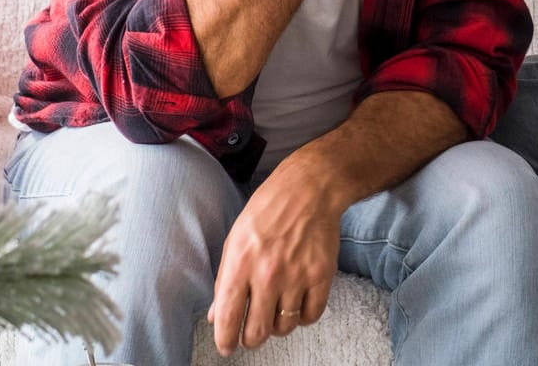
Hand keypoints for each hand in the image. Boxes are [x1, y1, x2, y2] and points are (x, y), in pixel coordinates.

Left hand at [208, 164, 340, 354]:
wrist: (309, 189)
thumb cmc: (267, 211)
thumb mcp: (235, 240)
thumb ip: (224, 280)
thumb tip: (216, 316)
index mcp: (240, 263)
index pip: (228, 317)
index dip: (225, 340)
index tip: (226, 347)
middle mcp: (268, 273)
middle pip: (257, 332)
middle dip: (251, 338)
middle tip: (252, 331)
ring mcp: (297, 276)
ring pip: (284, 327)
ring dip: (277, 325)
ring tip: (275, 308)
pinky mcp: (322, 276)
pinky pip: (310, 316)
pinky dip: (302, 316)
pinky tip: (296, 302)